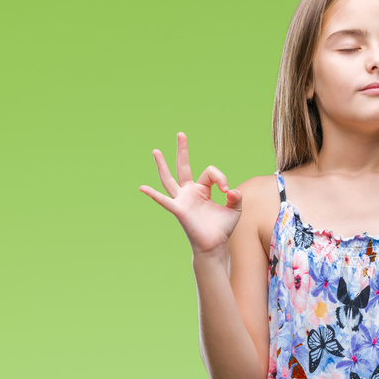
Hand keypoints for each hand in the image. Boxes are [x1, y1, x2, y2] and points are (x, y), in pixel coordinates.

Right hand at [139, 132, 242, 256]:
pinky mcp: (179, 210)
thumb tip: (230, 191)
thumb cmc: (222, 228)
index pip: (209, 172)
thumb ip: (236, 197)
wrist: (214, 245)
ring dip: (163, 165)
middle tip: (181, 134)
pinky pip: (164, 200)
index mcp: (202, 189)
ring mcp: (182, 200)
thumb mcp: (234, 209)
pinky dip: (153, 194)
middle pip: (183, 166)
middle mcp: (190, 192)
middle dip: (182, 150)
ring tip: (156, 151)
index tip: (228, 191)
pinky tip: (142, 188)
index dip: (221, 178)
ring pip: (170, 179)